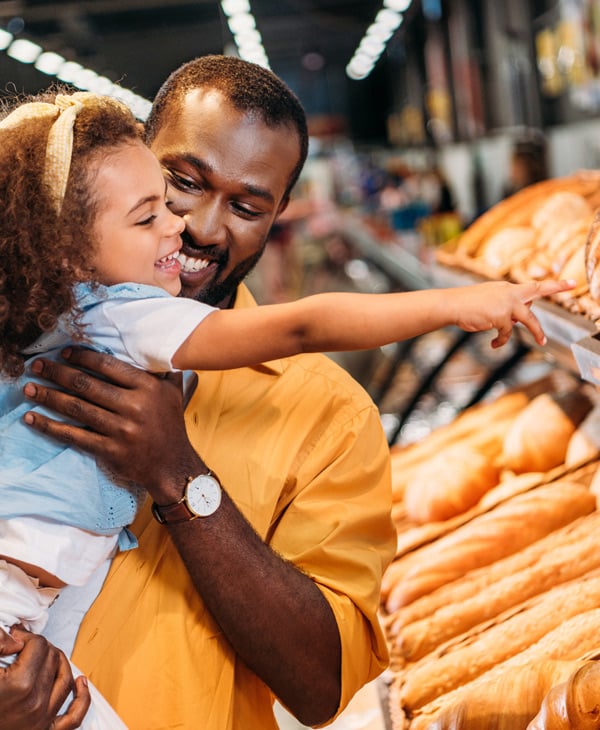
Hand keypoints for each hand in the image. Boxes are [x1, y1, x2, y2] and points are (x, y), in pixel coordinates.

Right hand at [0, 626, 89, 729]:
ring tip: (48, 654)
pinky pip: (74, 717)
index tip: (14, 637)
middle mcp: (35, 704)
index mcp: (19, 685)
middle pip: (52, 659)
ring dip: (60, 663)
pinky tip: (80, 682)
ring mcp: (41, 721)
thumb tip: (16, 639)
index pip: (38, 645)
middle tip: (24, 646)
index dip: (26, 636)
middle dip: (40, 647)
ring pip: (65, 680)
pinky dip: (82, 698)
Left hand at [23, 348, 203, 501]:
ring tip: (29, 388)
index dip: (83, 358)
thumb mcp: (174, 392)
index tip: (64, 353)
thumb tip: (158, 345)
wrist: (172, 465)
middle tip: (37, 365)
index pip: (108, 366)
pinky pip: (74, 435)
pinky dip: (51, 426)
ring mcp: (121, 430)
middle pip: (87, 385)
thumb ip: (165, 370)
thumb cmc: (170, 426)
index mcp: (147, 388)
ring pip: (77, 408)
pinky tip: (33, 418)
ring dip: (49, 397)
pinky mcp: (109, 450)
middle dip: (57, 373)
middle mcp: (134, 406)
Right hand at [452, 279, 575, 348]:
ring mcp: (506, 304)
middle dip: (557, 286)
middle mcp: (509, 293)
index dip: (552, 285)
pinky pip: (507, 332)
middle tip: (573, 284)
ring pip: (529, 319)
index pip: (533, 287)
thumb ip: (507, 306)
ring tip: (543, 341)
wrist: (452, 305)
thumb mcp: (489, 301)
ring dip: (537, 331)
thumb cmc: (466, 305)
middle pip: (538, 290)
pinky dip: (501, 340)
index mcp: (507, 289)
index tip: (570, 283)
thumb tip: (520, 317)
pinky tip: (494, 344)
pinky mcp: (501, 316)